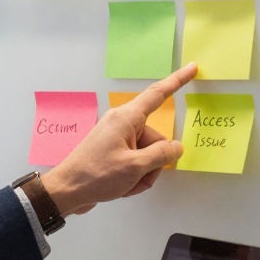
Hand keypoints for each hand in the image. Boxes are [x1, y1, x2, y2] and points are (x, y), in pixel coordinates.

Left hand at [42, 63, 196, 216]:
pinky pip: (136, 162)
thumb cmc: (96, 175)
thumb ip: (161, 155)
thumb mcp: (135, 167)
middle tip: (138, 177)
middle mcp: (122, 124)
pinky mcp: (113, 152)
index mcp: (126, 118)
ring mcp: (117, 138)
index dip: (177, 81)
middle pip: (155, 138)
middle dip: (154, 162)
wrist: (67, 191)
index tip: (192, 68)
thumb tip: (177, 147)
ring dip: (144, 173)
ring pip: (147, 154)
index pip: (157, 95)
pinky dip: (134, 176)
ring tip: (126, 184)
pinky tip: (122, 187)